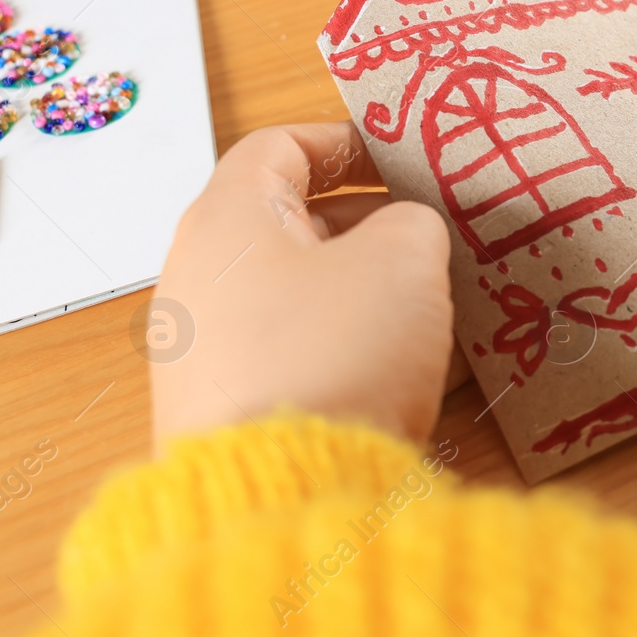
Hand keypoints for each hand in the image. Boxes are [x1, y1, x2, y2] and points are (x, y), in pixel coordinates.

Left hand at [150, 123, 453, 450]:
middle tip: (431, 234)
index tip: (398, 159)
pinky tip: (417, 371)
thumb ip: (412, 222)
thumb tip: (402, 233)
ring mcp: (207, 351)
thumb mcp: (403, 259)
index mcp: (226, 220)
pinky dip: (353, 348)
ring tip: (436, 307)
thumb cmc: (334, 352)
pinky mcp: (229, 411)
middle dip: (369, 225)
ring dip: (368, 292)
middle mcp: (199, 279)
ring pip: (301, 296)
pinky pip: (299, 356)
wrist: (283, 494)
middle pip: (289, 225)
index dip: (345, 142)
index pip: (278, 146)